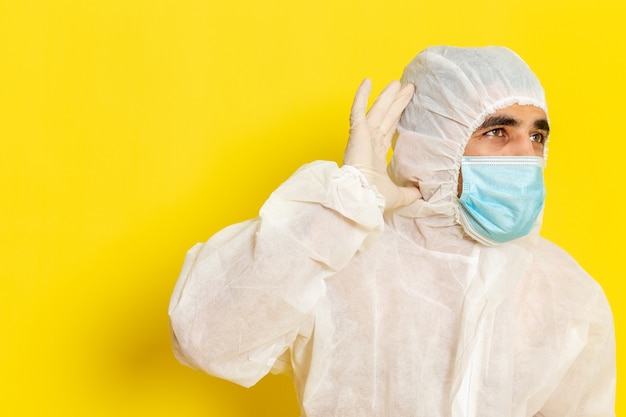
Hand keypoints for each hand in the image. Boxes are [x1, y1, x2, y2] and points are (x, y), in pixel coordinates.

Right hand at [343, 79, 420, 210]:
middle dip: (396, 102)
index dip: (397, 118)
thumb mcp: (399, 195)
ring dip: (387, 96)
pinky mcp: (357, 131)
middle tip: (407, 88)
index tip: (405, 107)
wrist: (360, 197)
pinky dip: (362, 95)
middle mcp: (369, 143)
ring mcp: (363, 136)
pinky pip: (359, 109)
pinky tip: (367, 81)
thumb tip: (422, 192)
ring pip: (378, 110)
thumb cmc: (373, 198)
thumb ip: (410, 192)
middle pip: (387, 117)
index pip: (389, 131)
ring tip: (397, 82)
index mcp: (376, 156)